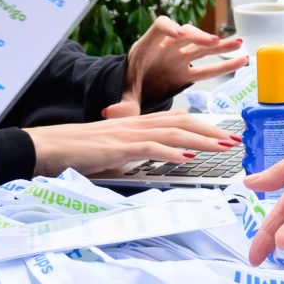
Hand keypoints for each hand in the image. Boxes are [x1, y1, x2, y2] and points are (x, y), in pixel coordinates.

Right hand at [29, 110, 240, 173]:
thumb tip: (151, 162)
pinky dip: (171, 152)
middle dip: (212, 132)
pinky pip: (150, 147)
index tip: (224, 135)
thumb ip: (133, 154)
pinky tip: (188, 156)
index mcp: (136, 124)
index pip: (177, 121)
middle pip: (182, 123)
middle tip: (235, 141)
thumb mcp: (112, 152)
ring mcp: (128, 134)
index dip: (203, 126)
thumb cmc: (76, 151)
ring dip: (201, 140)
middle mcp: (136, 125)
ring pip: (173, 133)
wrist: (47, 147)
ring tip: (223, 147)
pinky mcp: (118, 147)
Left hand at [110, 15, 238, 114]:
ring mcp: (178, 58)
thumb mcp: (124, 94)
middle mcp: (166, 49)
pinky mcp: (187, 72)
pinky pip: (208, 67)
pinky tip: (241, 58)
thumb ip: (122, 104)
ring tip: (238, 42)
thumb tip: (110, 113)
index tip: (180, 33)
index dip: (170, 28)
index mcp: (147, 48)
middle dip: (198, 37)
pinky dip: (224, 62)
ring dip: (219, 45)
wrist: (133, 87)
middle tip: (212, 41)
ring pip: (201, 47)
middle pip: (185, 35)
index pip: (159, 28)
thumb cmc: (128, 85)